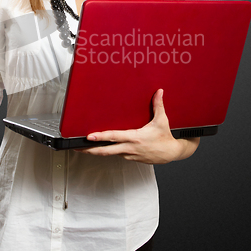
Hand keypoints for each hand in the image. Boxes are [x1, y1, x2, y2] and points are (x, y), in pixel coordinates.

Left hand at [78, 89, 198, 163]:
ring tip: (84, 148)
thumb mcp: (162, 120)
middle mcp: (129, 148)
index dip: (100, 137)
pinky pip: (116, 154)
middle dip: (90, 150)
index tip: (89, 137)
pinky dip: (108, 151)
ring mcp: (129, 154)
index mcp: (135, 137)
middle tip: (77, 148)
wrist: (173, 153)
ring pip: (109, 154)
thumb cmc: (165, 138)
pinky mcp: (131, 158)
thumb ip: (158, 105)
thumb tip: (159, 92)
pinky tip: (100, 148)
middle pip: (105, 151)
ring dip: (97, 151)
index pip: (114, 137)